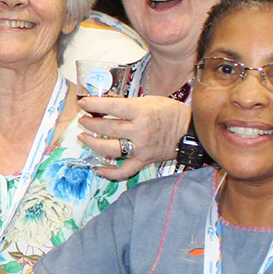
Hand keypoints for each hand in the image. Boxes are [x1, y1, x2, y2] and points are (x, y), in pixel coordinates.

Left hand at [76, 95, 190, 180]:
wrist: (190, 130)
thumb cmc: (170, 112)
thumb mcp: (149, 101)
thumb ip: (127, 104)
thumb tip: (105, 104)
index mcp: (141, 111)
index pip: (112, 107)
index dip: (94, 104)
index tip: (82, 103)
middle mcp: (140, 130)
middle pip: (107, 128)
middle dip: (90, 124)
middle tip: (83, 120)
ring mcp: (141, 147)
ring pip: (110, 148)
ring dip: (93, 143)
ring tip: (83, 137)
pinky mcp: (144, 160)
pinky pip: (124, 170)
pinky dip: (111, 172)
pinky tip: (99, 169)